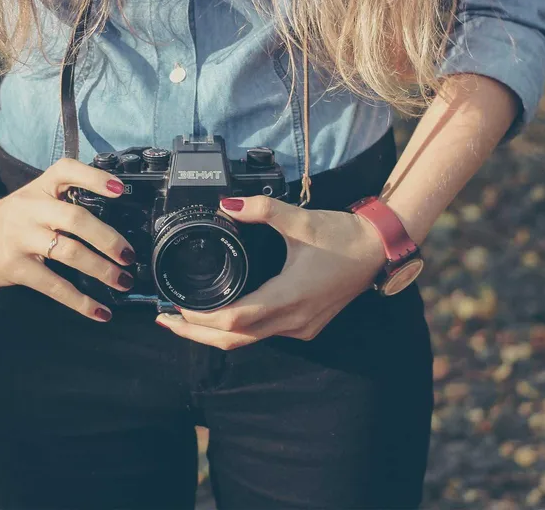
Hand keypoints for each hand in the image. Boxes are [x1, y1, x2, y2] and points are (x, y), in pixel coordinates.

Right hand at [0, 158, 135, 321]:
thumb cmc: (11, 219)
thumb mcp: (33, 198)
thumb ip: (65, 201)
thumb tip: (114, 226)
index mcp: (40, 187)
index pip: (68, 171)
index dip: (96, 178)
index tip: (121, 190)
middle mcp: (31, 208)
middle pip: (76, 218)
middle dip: (108, 238)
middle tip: (129, 255)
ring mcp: (22, 237)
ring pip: (69, 252)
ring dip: (101, 269)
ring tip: (122, 281)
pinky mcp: (15, 266)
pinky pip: (54, 285)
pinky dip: (80, 302)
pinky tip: (100, 312)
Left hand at [155, 195, 385, 348]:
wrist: (379, 249)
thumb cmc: (344, 236)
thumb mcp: (300, 219)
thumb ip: (262, 209)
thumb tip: (228, 204)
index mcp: (289, 297)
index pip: (234, 319)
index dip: (201, 317)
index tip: (176, 305)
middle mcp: (293, 319)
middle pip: (234, 339)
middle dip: (196, 334)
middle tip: (165, 320)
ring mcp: (300, 326)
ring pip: (248, 340)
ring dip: (215, 334)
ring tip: (185, 320)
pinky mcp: (305, 324)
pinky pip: (264, 334)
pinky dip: (238, 329)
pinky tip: (222, 315)